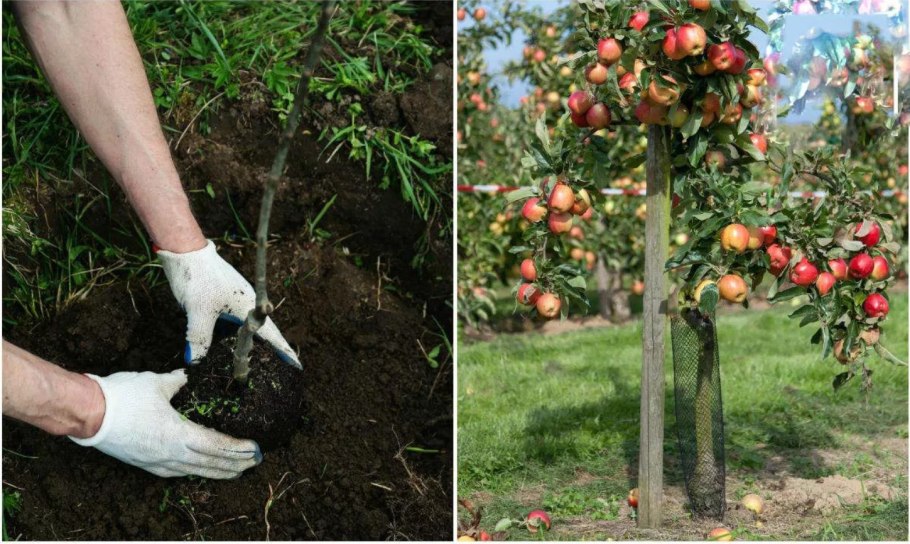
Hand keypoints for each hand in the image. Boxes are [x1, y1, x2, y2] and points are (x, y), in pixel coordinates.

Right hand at [69, 370, 261, 478]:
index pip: (216, 445)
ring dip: (217, 471)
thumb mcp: (157, 383)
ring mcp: (157, 462)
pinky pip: (176, 471)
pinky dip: (194, 471)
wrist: (87, 414)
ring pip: (194, 471)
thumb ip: (178, 382)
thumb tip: (188, 376)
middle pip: (210, 463)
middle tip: (253, 463)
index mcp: (178, 435)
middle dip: (234, 464)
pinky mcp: (145, 463)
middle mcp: (170, 454)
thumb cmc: (122, 397)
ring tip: (235, 471)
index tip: (254, 449)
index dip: (237, 449)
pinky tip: (200, 470)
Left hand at [157, 240, 299, 366]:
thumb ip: (199, 337)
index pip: (271, 334)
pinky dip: (232, 337)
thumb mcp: (198, 311)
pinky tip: (224, 346)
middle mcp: (246, 304)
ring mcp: (234, 301)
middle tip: (279, 370)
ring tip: (251, 364)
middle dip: (270, 351)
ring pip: (245, 329)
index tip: (297, 365)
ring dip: (249, 345)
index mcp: (248, 306)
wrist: (186, 251)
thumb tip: (195, 362)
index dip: (283, 351)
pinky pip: (232, 323)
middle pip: (261, 333)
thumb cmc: (198, 278)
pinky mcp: (222, 299)